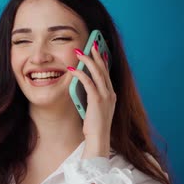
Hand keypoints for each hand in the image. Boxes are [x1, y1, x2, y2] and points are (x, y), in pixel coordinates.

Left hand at [67, 42, 115, 158]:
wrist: (98, 139)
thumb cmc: (94, 127)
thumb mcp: (95, 109)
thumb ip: (92, 97)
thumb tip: (83, 86)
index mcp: (111, 95)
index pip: (107, 73)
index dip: (102, 60)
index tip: (99, 50)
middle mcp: (111, 93)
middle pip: (103, 69)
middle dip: (96, 55)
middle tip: (90, 44)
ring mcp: (105, 96)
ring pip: (97, 72)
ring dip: (87, 60)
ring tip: (79, 52)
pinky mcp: (97, 100)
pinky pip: (88, 82)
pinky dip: (80, 74)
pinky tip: (72, 69)